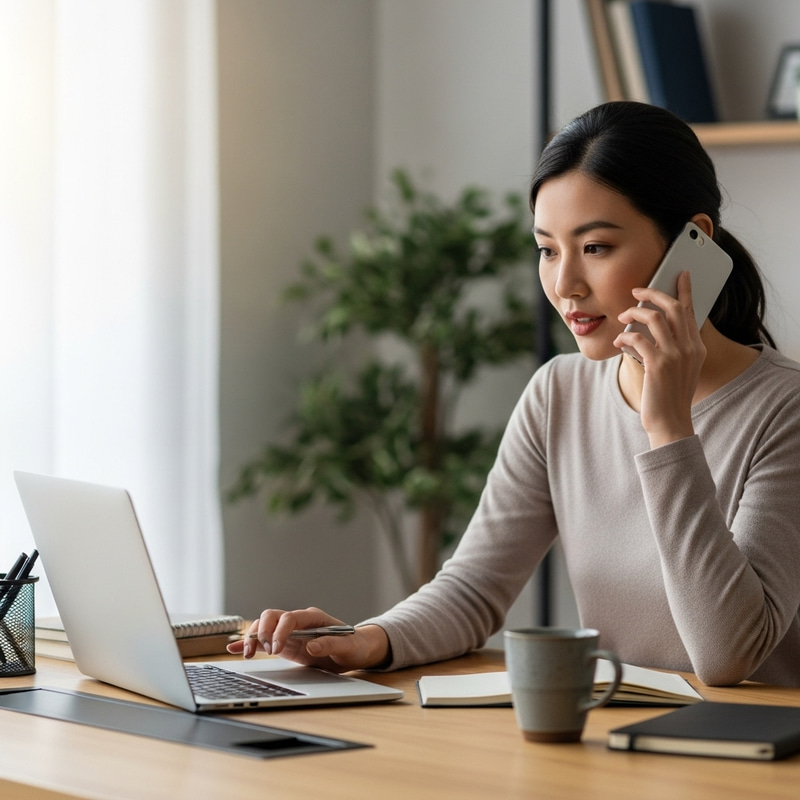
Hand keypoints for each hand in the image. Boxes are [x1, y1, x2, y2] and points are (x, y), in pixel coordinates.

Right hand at [226, 606, 390, 672]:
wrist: (354, 651)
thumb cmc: (353, 646)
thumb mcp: (348, 647)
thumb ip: (332, 645)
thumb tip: (313, 647)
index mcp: (313, 617)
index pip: (290, 617)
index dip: (280, 631)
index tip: (276, 649)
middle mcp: (298, 621)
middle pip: (272, 616)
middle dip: (263, 631)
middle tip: (263, 651)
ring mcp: (289, 632)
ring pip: (264, 626)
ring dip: (253, 637)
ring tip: (247, 654)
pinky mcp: (284, 643)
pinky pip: (264, 641)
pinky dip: (249, 644)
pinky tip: (235, 649)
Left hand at [614, 271, 704, 446]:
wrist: (670, 422)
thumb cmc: (669, 396)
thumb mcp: (679, 368)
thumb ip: (674, 347)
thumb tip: (654, 326)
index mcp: (697, 347)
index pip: (691, 311)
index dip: (685, 290)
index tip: (680, 274)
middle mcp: (689, 348)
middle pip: (673, 307)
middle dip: (652, 294)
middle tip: (636, 292)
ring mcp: (674, 356)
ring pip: (653, 318)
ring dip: (633, 314)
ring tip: (622, 318)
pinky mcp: (657, 365)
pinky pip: (637, 339)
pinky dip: (624, 337)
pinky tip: (618, 343)